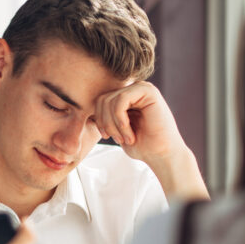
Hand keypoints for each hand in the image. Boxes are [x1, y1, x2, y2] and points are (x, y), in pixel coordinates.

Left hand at [94, 81, 208, 200]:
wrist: (162, 155)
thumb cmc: (141, 145)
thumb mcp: (116, 130)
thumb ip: (105, 116)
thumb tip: (82, 108)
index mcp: (126, 97)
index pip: (99, 101)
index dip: (99, 120)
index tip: (107, 136)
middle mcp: (134, 89)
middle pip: (102, 99)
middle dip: (105, 123)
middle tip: (116, 139)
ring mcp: (142, 88)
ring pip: (110, 100)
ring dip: (114, 124)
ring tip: (125, 139)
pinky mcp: (149, 91)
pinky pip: (121, 100)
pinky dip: (120, 120)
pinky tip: (130, 134)